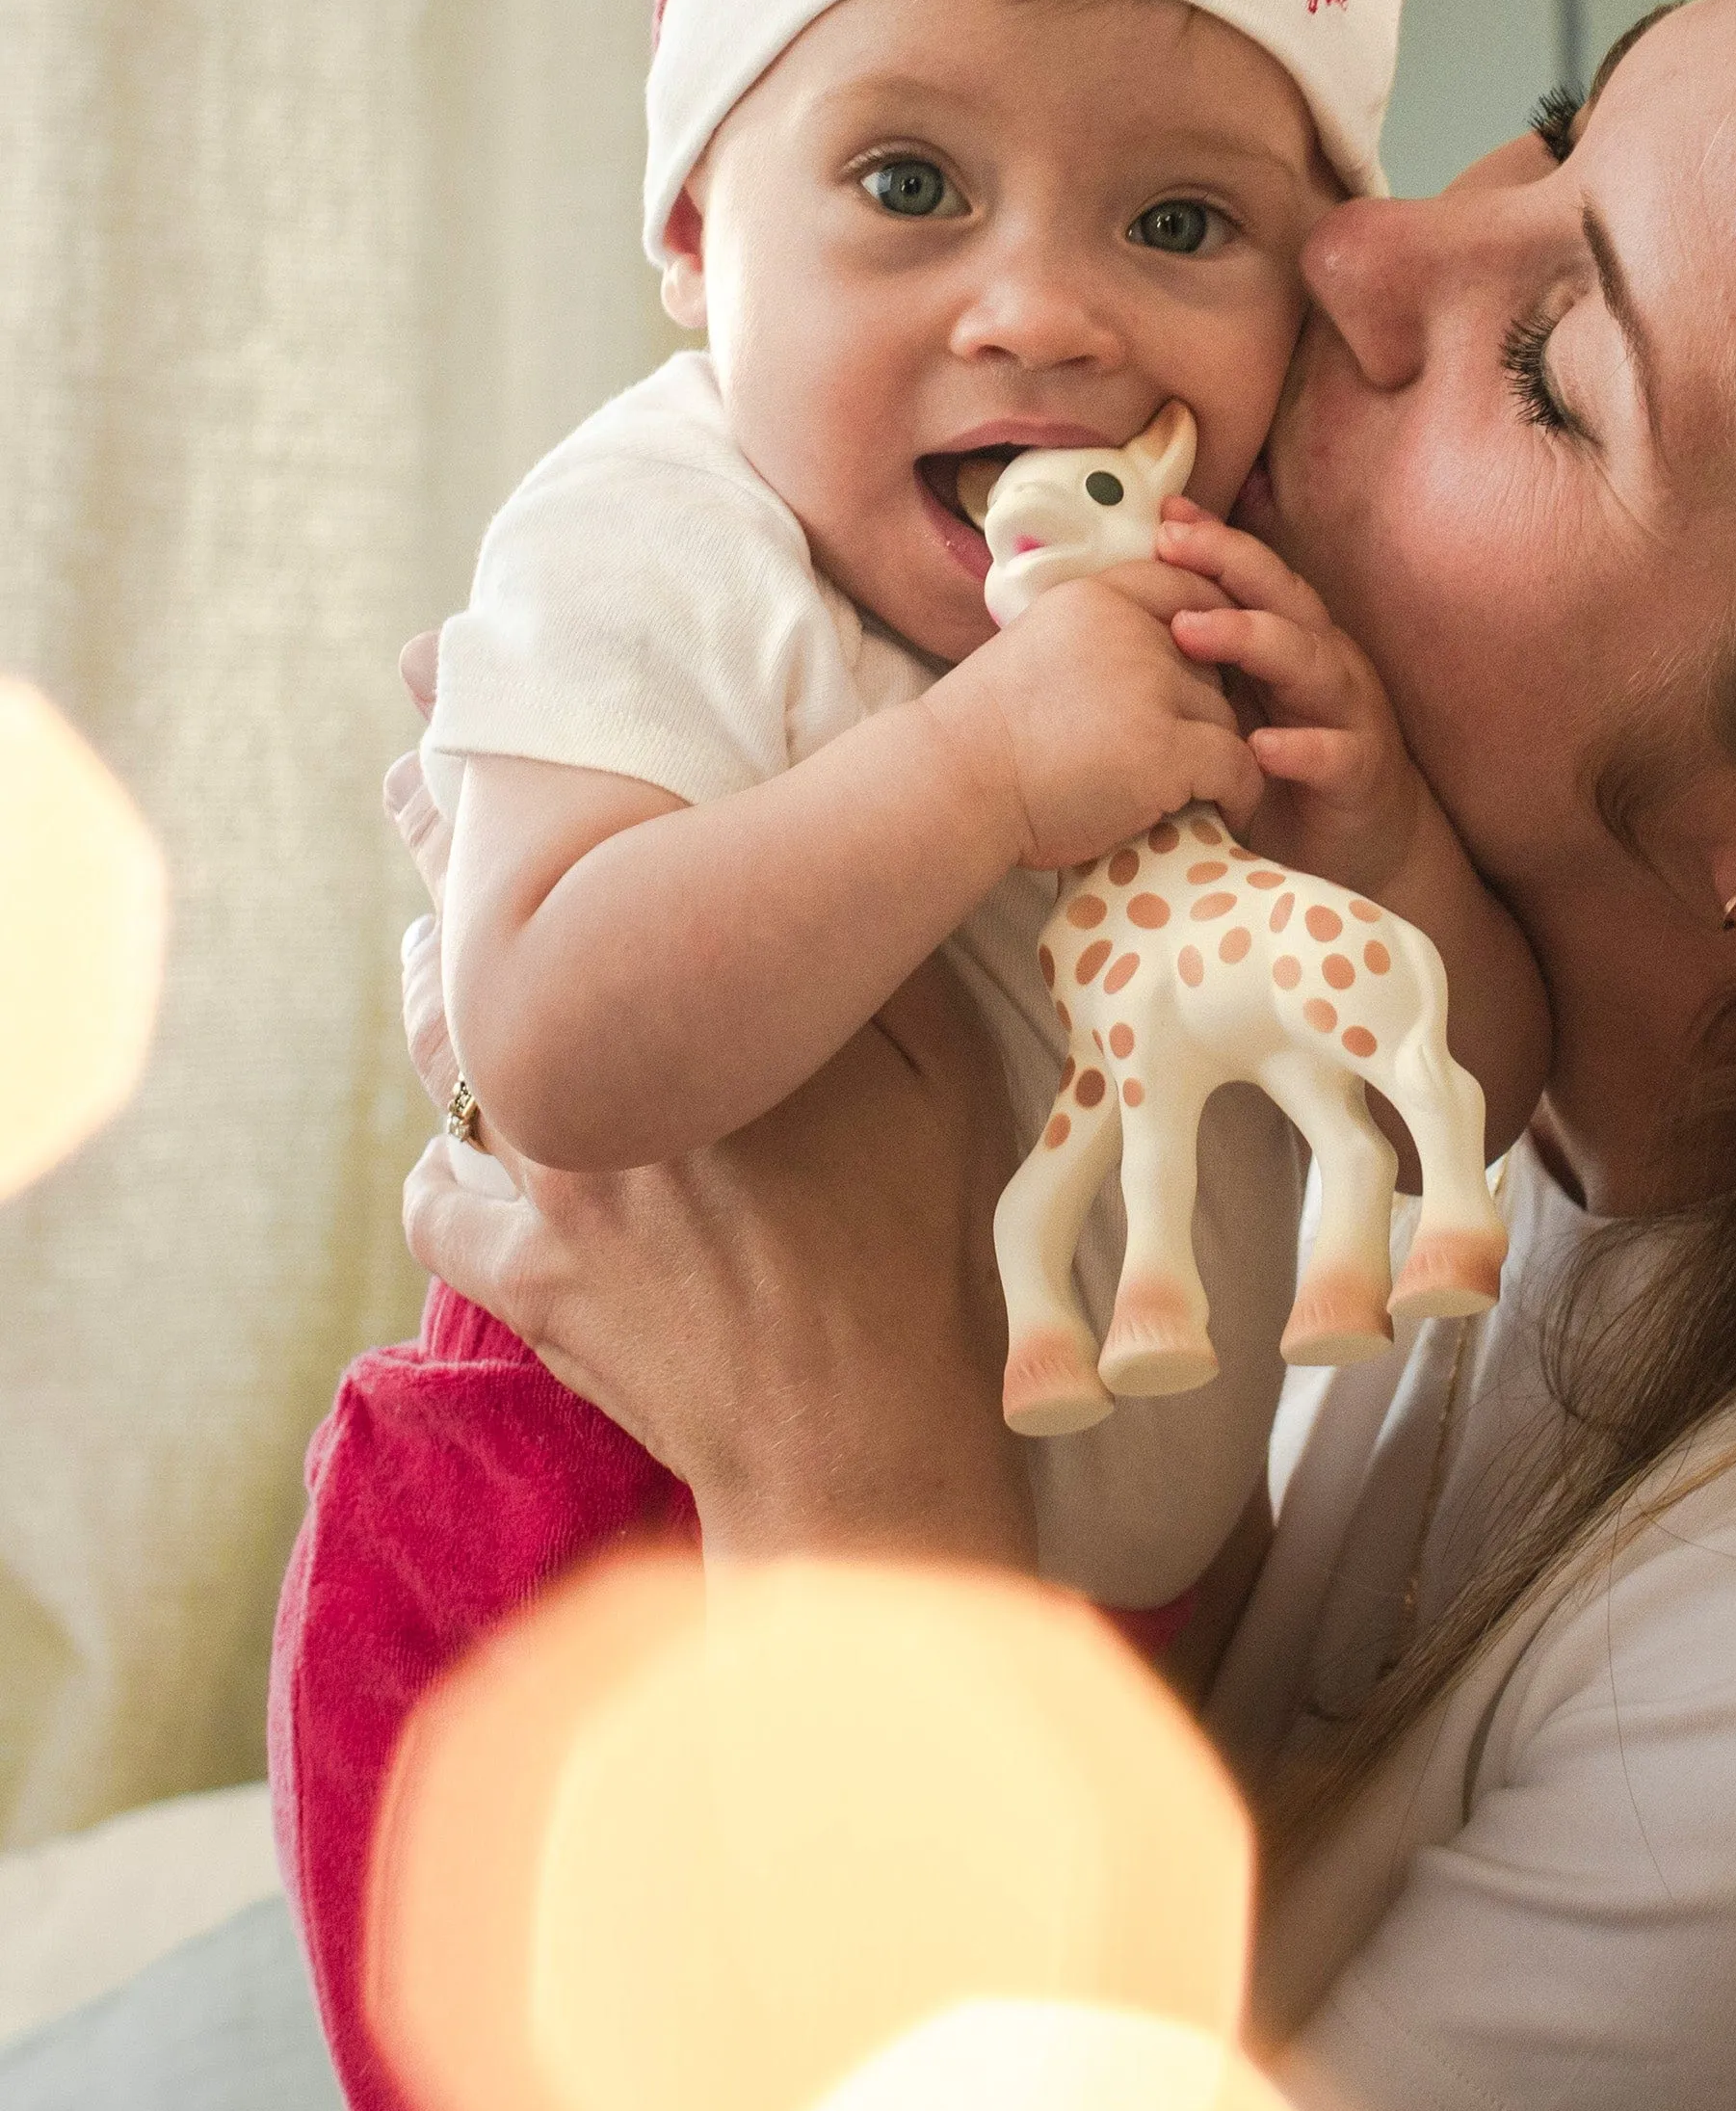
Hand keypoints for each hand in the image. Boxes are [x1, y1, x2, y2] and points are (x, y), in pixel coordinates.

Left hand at [387, 635, 1033, 1562]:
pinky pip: (444, 1194)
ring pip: (446, 1051)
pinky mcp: (526, 1277)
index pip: (572, 853)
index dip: (496, 765)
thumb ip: (875, 952)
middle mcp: (598, 1076)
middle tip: (417, 768)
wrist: (858, 1426)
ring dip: (443, 991)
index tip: (449, 684)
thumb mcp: (942, 1062)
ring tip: (440, 942)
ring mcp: (548, 1179)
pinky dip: (458, 1163)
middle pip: (474, 930)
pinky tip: (481, 1145)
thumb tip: (855, 839)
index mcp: (700, 1005)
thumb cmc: (918, 1240)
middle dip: (444, 841)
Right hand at [931, 563, 1261, 867]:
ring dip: (1215, 751)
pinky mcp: (1165, 747)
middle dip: (1202, 704)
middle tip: (1187, 746)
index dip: (1210, 622)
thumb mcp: (1037, 649)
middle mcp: (1129, 630)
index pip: (1179, 586)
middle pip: (1210, 660)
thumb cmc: (981, 739)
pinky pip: (1237, 763)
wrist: (951, 785)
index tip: (1214, 662)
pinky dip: (1240, 789)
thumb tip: (1150, 653)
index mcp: (1094, 599)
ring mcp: (1150, 686)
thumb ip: (1093, 640)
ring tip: (1198, 786)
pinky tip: (1225, 807)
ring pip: (1224, 714)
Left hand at [1156, 503, 1426, 893]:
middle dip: (1230, 565)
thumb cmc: (1286, 769)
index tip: (1164, 515)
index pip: (1256, 577)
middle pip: (1285, 598)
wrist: (1362, 850)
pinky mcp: (1362, 774)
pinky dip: (1301, 747)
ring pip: (1311, 662)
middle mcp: (1327, 662)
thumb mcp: (1238, 706)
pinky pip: (1336, 754)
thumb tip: (1124, 616)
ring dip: (1254, 640)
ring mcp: (1350, 715)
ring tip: (1191, 631)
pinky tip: (1260, 747)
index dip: (1216, 542)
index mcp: (1295, 640)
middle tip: (1172, 544)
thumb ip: (1202, 664)